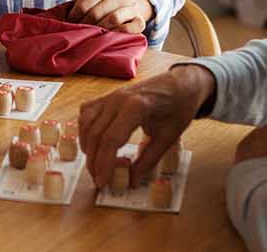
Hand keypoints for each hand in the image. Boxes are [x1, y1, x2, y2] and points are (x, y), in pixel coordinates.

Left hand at [66, 0, 153, 33]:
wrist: (120, 10)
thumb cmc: (96, 3)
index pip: (85, 3)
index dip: (75, 16)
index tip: (72, 22)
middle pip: (97, 13)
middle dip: (85, 24)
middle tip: (80, 31)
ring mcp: (133, 7)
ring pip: (113, 19)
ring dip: (100, 29)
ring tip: (93, 34)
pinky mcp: (140, 21)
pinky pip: (131, 28)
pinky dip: (119, 32)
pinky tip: (111, 35)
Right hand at [79, 63, 215, 187]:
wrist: (181, 85)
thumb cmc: (178, 107)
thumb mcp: (168, 137)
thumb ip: (148, 160)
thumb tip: (131, 180)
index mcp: (136, 107)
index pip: (110, 140)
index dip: (104, 164)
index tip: (103, 182)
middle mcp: (118, 99)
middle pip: (95, 134)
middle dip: (94, 161)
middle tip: (98, 180)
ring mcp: (110, 95)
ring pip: (86, 123)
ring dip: (87, 147)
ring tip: (95, 166)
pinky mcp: (107, 96)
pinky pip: (87, 113)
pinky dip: (85, 130)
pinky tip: (91, 144)